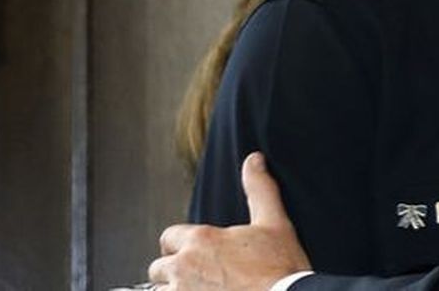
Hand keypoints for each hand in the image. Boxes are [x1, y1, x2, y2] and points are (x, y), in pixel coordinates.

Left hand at [150, 153, 310, 290]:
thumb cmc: (280, 269)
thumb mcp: (275, 223)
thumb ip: (260, 189)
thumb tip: (254, 161)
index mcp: (202, 240)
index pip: (169, 237)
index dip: (181, 245)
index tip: (194, 253)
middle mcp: (185, 266)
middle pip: (158, 268)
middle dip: (173, 271)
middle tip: (196, 277)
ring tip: (198, 290)